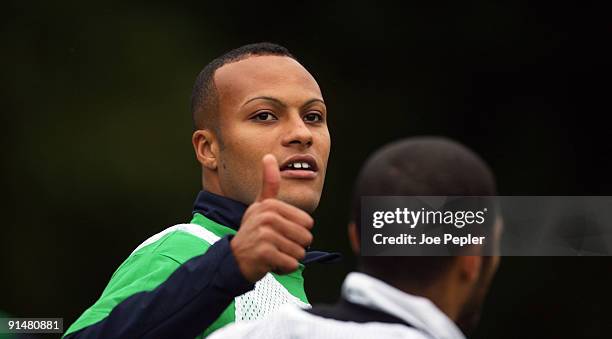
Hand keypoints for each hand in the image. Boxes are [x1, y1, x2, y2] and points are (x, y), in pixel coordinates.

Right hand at [230, 154, 313, 281]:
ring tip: (273, 254)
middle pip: (305, 237)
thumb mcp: (260, 206)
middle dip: (295, 247)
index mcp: (270, 205)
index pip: (307, 223)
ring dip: (289, 258)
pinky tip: (270, 264)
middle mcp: (266, 217)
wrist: (233, 259)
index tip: (279, 233)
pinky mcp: (264, 253)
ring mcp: (264, 235)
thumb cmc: (253, 232)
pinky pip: (291, 264)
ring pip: (299, 252)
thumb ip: (268, 183)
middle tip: (276, 246)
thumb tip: (268, 156)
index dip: (298, 232)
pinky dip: (284, 268)